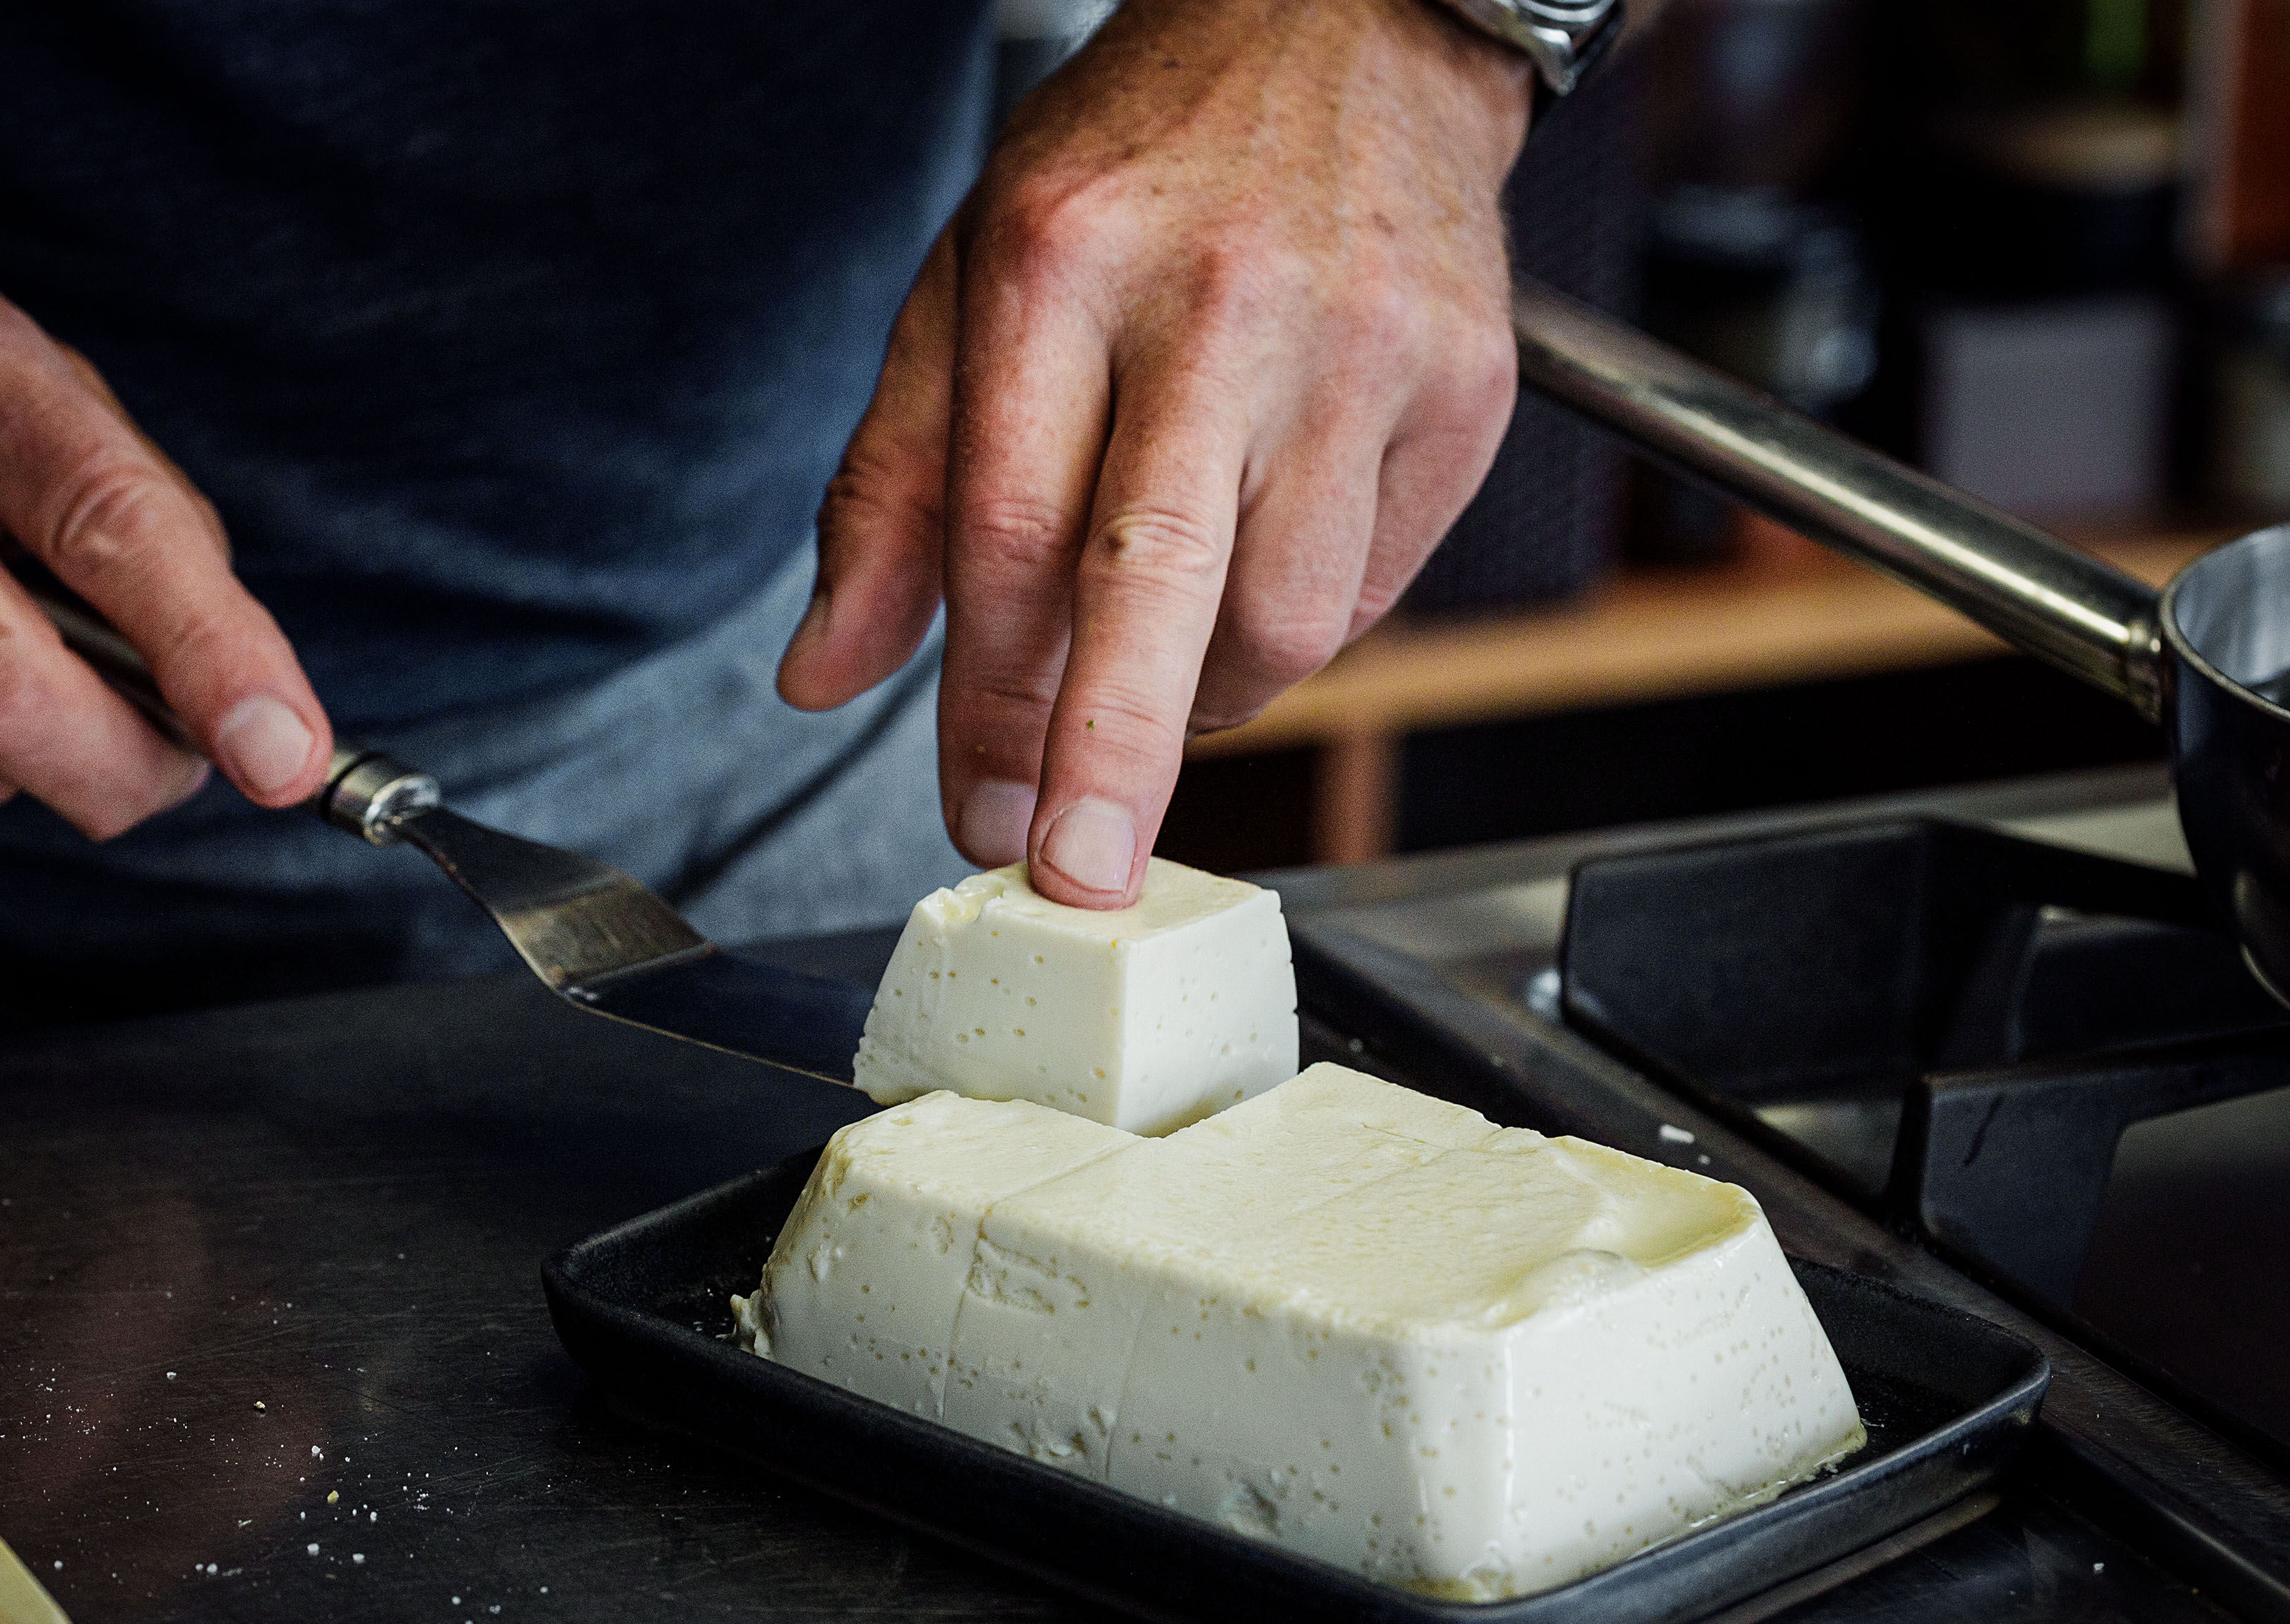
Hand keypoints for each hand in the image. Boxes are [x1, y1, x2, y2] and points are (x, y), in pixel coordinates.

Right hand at [0, 240, 330, 838]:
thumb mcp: (76, 413)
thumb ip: (174, 550)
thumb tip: (257, 725)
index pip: (109, 531)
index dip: (208, 659)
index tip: (284, 756)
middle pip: (3, 698)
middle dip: (130, 766)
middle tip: (181, 750)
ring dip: (49, 757)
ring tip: (37, 656)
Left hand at [779, 0, 1530, 905]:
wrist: (1349, 34)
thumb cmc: (1138, 169)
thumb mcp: (967, 284)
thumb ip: (890, 484)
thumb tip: (827, 668)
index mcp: (1059, 264)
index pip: (1011, 535)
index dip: (987, 704)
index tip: (977, 813)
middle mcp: (1219, 303)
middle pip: (1156, 584)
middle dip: (1109, 757)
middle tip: (1077, 873)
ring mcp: (1360, 348)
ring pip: (1286, 619)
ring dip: (1210, 699)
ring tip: (1165, 669)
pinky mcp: (1463, 393)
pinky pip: (1374, 590)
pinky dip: (1301, 634)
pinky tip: (1254, 581)